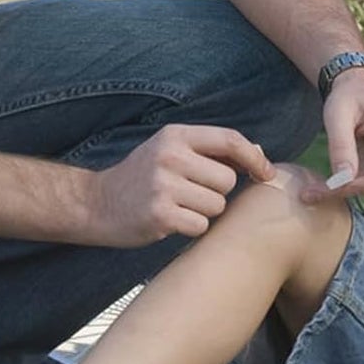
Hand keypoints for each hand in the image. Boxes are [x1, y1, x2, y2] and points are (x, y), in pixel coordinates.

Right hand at [89, 123, 277, 244]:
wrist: (96, 203)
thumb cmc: (144, 177)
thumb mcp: (172, 150)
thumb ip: (213, 150)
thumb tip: (259, 153)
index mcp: (176, 135)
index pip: (231, 140)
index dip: (255, 158)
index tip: (266, 173)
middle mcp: (170, 156)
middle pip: (227, 179)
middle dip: (217, 192)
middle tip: (191, 194)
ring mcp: (163, 185)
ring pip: (217, 205)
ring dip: (204, 211)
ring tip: (179, 206)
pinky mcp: (159, 214)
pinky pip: (201, 225)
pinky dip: (191, 228)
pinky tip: (171, 221)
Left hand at [304, 71, 363, 202]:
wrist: (361, 88)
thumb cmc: (349, 97)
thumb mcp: (337, 115)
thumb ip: (340, 146)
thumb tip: (343, 181)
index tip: (337, 187)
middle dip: (358, 187)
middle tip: (321, 188)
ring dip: (360, 184)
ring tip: (337, 167)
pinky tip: (351, 166)